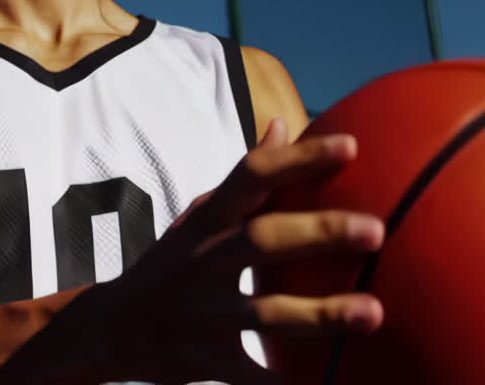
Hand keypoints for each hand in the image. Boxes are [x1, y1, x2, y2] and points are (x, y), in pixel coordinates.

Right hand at [96, 119, 384, 384]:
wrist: (108, 327)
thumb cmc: (172, 264)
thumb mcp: (200, 215)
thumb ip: (245, 177)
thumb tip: (283, 124)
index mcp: (208, 220)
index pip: (252, 177)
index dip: (299, 160)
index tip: (351, 147)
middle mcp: (204, 261)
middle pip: (263, 241)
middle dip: (318, 233)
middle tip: (376, 230)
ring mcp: (203, 313)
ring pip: (264, 313)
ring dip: (318, 314)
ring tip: (374, 313)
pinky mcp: (205, 360)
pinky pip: (250, 377)